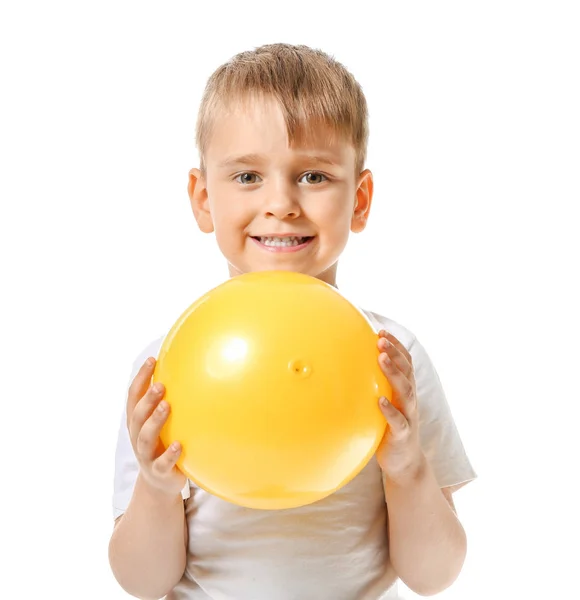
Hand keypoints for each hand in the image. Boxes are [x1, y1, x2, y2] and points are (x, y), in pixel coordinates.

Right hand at [126, 358, 185, 495]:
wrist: (160, 484)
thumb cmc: (163, 444)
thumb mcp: (162, 424)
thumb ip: (167, 402)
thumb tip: (189, 370)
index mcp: (137, 422)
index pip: (134, 397)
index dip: (140, 378)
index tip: (152, 360)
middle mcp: (138, 437)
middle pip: (138, 416)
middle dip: (147, 399)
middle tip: (160, 385)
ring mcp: (147, 455)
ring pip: (146, 438)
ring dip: (155, 421)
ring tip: (167, 406)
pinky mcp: (159, 472)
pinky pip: (162, 463)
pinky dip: (169, 454)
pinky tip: (178, 445)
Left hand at [375, 331, 424, 483]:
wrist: (404, 463)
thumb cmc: (389, 430)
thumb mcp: (383, 405)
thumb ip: (374, 388)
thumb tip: (347, 370)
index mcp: (405, 392)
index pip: (405, 363)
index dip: (396, 346)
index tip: (381, 331)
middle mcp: (409, 401)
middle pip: (406, 371)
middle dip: (395, 353)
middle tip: (380, 339)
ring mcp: (408, 416)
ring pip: (405, 391)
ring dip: (393, 373)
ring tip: (381, 358)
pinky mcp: (402, 435)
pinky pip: (398, 421)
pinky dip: (390, 409)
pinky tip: (380, 400)